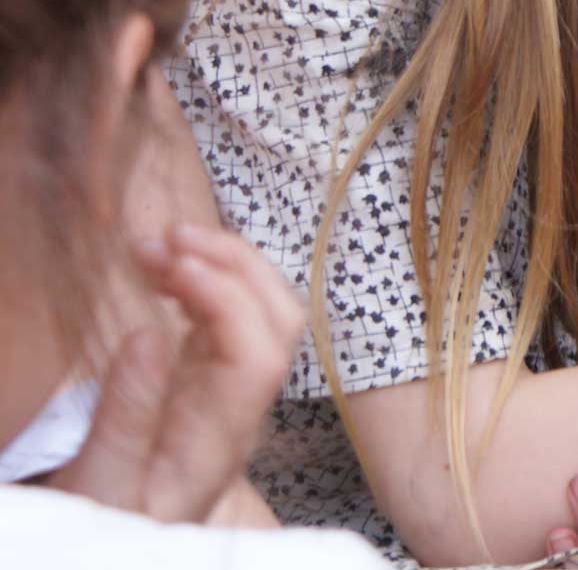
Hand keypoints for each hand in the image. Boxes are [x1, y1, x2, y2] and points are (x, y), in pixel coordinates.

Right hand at [47, 223, 303, 523]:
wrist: (115, 552)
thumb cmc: (106, 522)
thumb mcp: (102, 484)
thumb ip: (127, 415)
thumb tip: (149, 334)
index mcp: (224, 439)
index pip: (260, 354)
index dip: (229, 298)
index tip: (174, 264)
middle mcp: (241, 409)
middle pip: (279, 321)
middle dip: (237, 264)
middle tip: (170, 235)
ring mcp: (228, 391)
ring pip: (259, 312)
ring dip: (220, 265)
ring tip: (157, 243)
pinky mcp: (205, 381)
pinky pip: (224, 321)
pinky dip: (200, 284)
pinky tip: (163, 271)